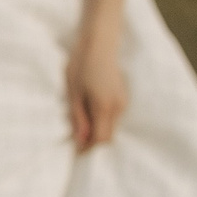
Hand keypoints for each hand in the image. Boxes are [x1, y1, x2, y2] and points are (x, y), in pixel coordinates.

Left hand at [66, 30, 128, 152]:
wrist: (98, 44)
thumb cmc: (81, 65)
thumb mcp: (74, 93)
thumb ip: (78, 117)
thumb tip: (80, 141)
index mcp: (105, 106)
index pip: (101, 139)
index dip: (89, 149)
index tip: (76, 153)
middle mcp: (118, 107)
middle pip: (108, 136)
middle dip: (93, 142)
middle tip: (76, 142)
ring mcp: (123, 102)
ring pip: (111, 127)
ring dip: (98, 131)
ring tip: (80, 127)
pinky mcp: (122, 97)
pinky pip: (113, 117)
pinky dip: (102, 121)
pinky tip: (89, 114)